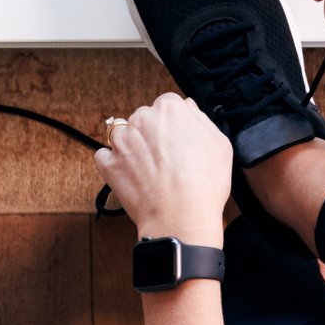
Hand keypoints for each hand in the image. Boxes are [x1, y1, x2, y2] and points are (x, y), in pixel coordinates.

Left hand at [94, 93, 230, 243]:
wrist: (181, 219)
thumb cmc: (204, 185)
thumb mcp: (219, 143)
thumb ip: (200, 118)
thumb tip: (187, 107)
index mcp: (170, 109)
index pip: (167, 105)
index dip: (174, 125)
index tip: (177, 141)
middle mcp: (142, 118)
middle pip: (144, 119)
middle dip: (152, 135)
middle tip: (166, 160)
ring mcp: (122, 141)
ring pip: (123, 135)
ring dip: (132, 148)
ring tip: (149, 171)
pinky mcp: (108, 163)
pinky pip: (105, 156)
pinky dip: (114, 164)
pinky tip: (131, 177)